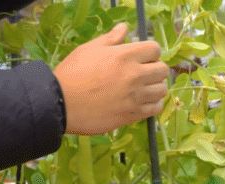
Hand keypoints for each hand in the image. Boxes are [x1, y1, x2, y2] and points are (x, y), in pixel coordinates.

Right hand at [53, 23, 168, 134]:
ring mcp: (135, 97)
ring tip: (145, 88)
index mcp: (124, 56)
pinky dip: (154, 104)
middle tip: (144, 72)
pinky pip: (156, 108)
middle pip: (163, 70)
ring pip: (162, 90)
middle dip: (156, 68)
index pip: (155, 49)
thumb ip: (110, 39)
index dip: (151, 51)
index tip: (144, 56)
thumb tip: (124, 28)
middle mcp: (134, 75)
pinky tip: (144, 101)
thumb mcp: (88, 49)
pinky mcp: (132, 114)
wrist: (61, 104)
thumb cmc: (72, 74)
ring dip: (156, 87)